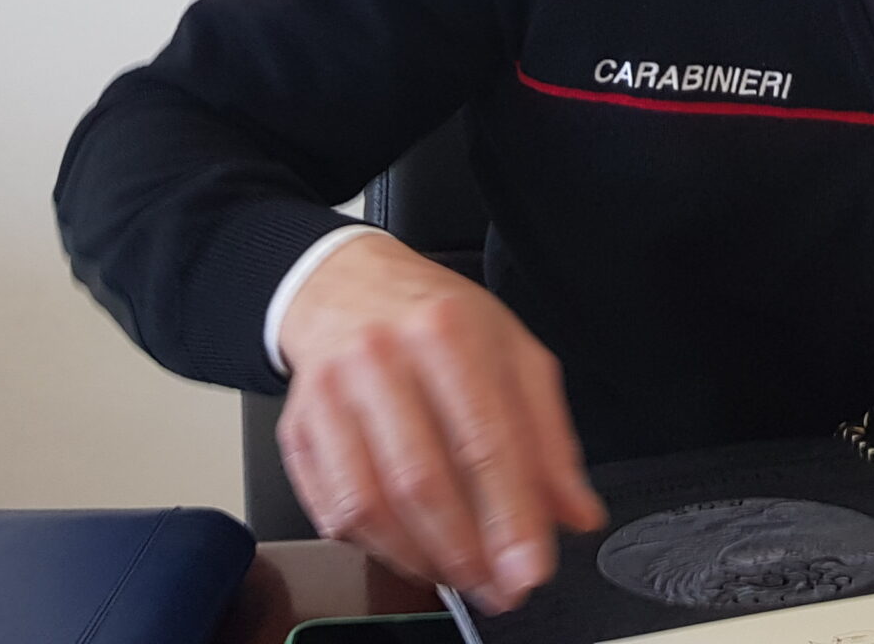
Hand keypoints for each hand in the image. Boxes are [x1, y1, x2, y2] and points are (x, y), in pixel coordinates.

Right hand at [276, 231, 606, 610]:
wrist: (347, 286)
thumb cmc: (436, 320)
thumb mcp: (512, 351)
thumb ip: (548, 434)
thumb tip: (576, 512)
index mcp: (448, 331)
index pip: (486, 439)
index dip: (511, 516)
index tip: (531, 569)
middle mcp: (382, 358)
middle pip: (421, 481)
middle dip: (466, 553)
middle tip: (498, 588)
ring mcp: (330, 394)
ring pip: (370, 506)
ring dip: (420, 560)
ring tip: (459, 575)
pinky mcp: (297, 429)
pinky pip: (331, 511)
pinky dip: (375, 547)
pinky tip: (409, 549)